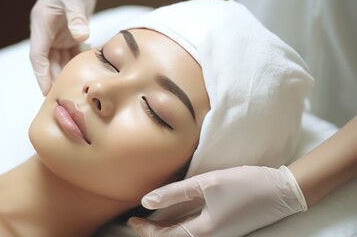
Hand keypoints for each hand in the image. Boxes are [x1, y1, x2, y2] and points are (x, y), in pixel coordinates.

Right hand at [30, 0, 96, 94]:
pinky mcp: (70, 34)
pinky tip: (89, 72)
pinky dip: (79, 62)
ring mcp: (59, 35)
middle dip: (55, 80)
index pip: (38, 57)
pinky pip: (73, 53)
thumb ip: (76, 17)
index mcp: (41, 27)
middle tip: (65, 98)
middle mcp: (48, 34)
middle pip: (49, 63)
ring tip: (77, 90)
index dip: (41, 75)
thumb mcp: (72, 0)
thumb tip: (81, 37)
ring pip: (61, 60)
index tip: (46, 92)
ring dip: (68, 74)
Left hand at [128, 166, 306, 236]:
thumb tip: (147, 200)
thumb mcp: (208, 183)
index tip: (131, 220)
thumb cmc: (247, 185)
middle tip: (138, 221)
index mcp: (205, 231)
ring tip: (154, 220)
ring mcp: (220, 236)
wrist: (283, 191)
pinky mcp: (226, 230)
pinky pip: (197, 233)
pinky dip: (182, 227)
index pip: (166, 236)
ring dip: (168, 230)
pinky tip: (178, 216)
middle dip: (155, 233)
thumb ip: (176, 192)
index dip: (146, 229)